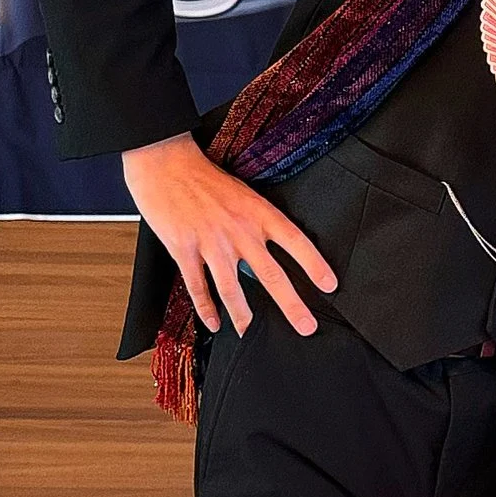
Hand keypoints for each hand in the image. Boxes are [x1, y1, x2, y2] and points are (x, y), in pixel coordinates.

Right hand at [123, 132, 336, 336]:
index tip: (330, 285)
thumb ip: (258, 221)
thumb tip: (274, 248)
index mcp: (257, 212)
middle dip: (291, 305)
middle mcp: (239, 230)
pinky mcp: (183, 250)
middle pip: (271, 275)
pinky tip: (214, 323)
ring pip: (232, 288)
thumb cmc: (204, 176)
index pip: (295, 241)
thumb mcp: (243, 193)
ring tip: (251, 333)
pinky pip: (198, 286)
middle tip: (306, 326)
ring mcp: (211, 242)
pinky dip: (206, 308)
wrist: (165, 163)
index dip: (314, 264)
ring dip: (243, 316)